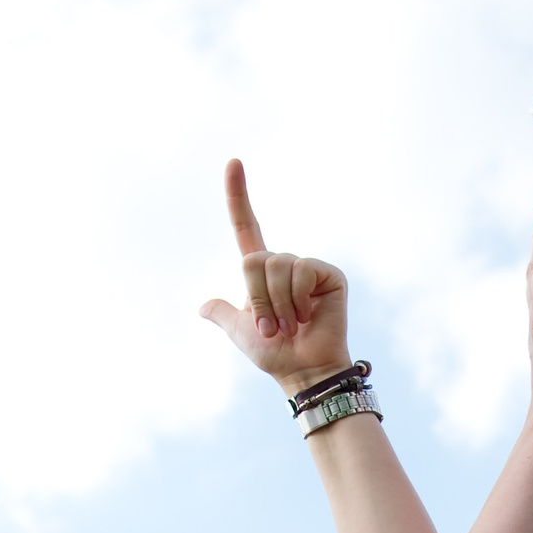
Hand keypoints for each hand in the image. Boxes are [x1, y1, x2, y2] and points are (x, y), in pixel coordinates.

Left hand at [199, 159, 352, 396]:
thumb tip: (204, 306)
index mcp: (261, 272)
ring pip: (276, 266)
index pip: (247, 226)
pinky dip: (296, 299)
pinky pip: (300, 272)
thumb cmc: (275, 354)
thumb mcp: (239, 332)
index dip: (238, 194)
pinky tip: (308, 316)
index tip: (233, 161)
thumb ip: (222, 314)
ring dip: (276, 304)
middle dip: (256, 298)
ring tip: (291, 325)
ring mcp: (307, 267)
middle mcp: (284, 263)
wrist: (304, 371)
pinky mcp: (328, 274)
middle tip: (271, 326)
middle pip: (253, 259)